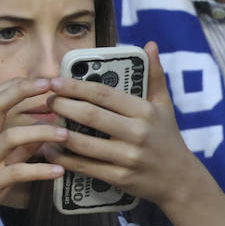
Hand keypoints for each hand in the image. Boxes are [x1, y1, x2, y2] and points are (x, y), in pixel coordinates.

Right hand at [0, 77, 67, 225]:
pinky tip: (58, 172)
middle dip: (23, 90)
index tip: (45, 78)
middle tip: (54, 85)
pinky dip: (38, 170)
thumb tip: (43, 134)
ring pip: (8, 138)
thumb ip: (19, 150)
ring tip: (66, 133)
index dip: (17, 85)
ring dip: (39, 132)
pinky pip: (13, 173)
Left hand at [43, 42, 199, 207]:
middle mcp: (137, 134)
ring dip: (57, 132)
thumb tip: (150, 45)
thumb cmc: (168, 138)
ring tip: (44, 123)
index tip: (56, 81)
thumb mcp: (165, 106)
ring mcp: (127, 157)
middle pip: (90, 116)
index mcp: (145, 112)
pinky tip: (50, 150)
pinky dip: (63, 158)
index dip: (76, 86)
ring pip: (83, 143)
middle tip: (48, 100)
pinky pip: (84, 167)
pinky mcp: (119, 178)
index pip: (104, 94)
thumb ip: (155, 75)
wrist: (180, 180)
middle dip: (63, 106)